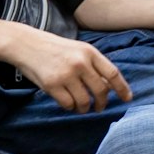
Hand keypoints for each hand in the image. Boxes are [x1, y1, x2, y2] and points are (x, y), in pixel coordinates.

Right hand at [11, 27, 133, 111]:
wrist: (25, 44)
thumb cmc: (53, 48)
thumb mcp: (77, 50)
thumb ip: (92, 65)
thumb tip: (109, 87)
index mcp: (89, 52)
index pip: (112, 73)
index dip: (122, 88)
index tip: (127, 98)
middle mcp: (80, 63)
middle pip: (101, 90)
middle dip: (102, 103)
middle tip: (99, 108)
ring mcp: (66, 74)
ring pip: (84, 101)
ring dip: (85, 108)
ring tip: (82, 108)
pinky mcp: (52, 85)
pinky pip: (68, 104)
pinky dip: (70, 107)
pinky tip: (68, 103)